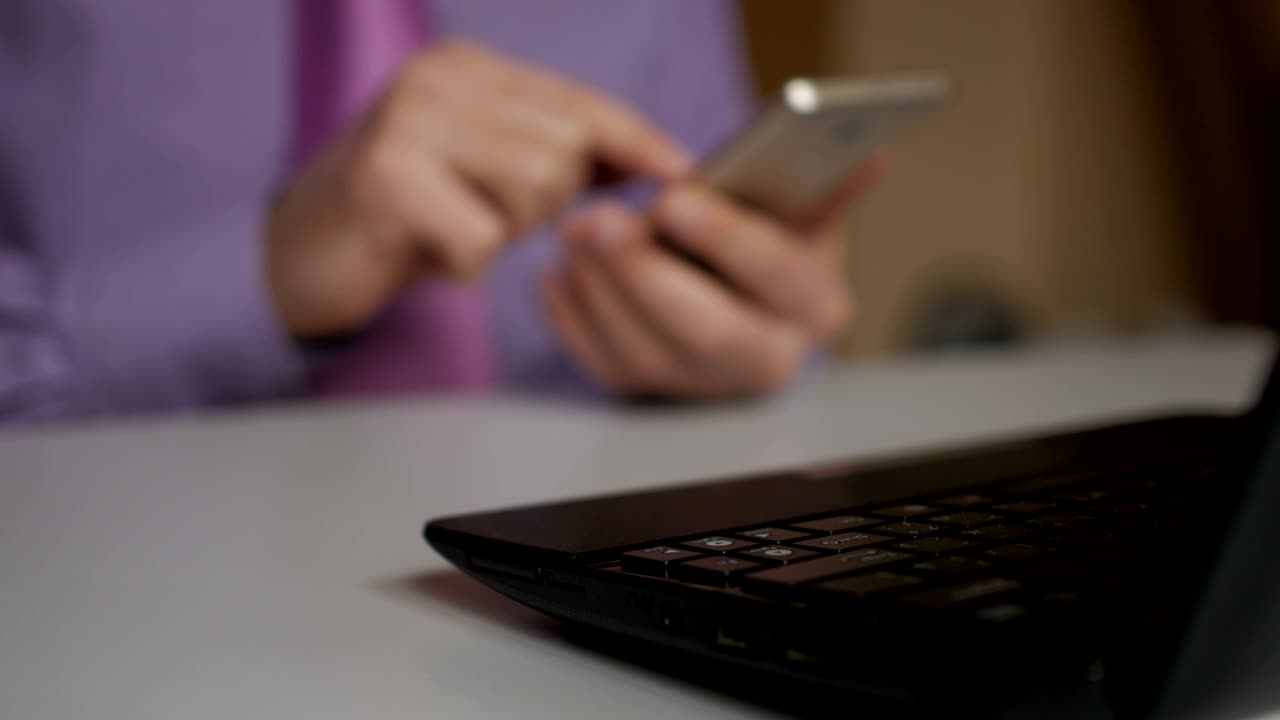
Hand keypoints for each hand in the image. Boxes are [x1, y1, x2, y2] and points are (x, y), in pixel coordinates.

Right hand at [267, 40, 688, 337]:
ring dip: (503, 230)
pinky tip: (425, 250)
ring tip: (452, 225)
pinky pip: (482, 241)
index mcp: (467, 67)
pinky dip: (464, 264)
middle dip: (543, 204)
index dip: (635, 140)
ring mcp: (408, 123)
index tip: (682, 171)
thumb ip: (557, 154)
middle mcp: (437, 79)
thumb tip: (657, 163)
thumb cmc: (409, 217)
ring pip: (534, 190)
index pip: (579, 101)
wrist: (298, 255)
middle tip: (481, 213)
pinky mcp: (386, 179)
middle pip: (565, 151)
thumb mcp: (487, 170)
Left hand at [540, 156, 885, 399]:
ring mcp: (701, 384)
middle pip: (704, 328)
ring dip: (599, 286)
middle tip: (597, 219)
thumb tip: (871, 154)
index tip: (674, 199)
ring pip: (643, 351)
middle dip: (644, 272)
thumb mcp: (807, 212)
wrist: (738, 301)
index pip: (777, 276)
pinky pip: (598, 363)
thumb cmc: (770, 241)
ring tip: (574, 230)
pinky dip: (570, 315)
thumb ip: (828, 184)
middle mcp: (765, 359)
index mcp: (815, 308)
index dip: (726, 237)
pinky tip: (557, 270)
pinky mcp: (646, 392)